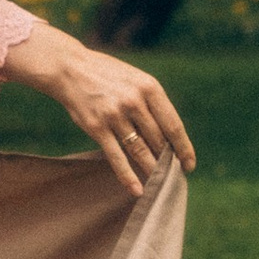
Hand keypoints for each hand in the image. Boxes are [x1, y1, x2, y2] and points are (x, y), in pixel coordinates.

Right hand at [5, 19, 195, 196]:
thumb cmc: (107, 75)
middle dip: (167, 160)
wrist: (70, 69)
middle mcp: (134, 101)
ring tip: (159, 183)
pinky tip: (137, 189)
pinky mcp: (97, 128)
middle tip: (172, 174)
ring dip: (151, 169)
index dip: (183, 148)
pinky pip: (117, 157)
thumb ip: (152, 103)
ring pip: (140, 150)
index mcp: (149, 87)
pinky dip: (127, 176)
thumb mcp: (136, 80)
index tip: (189, 164)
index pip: (173, 125)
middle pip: (158, 140)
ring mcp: (115, 115)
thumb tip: (169, 137)